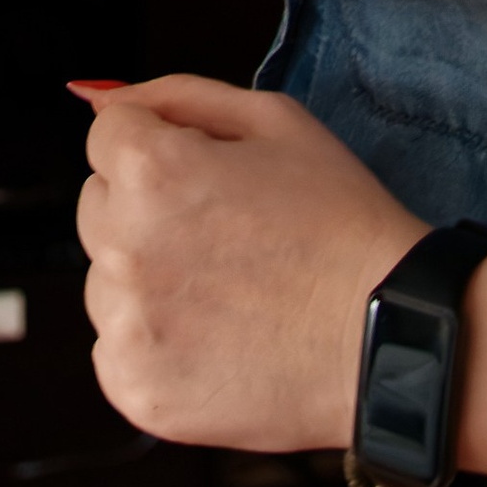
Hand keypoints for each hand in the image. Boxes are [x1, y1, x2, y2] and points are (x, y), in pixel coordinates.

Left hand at [76, 76, 419, 452]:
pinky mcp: (135, 388)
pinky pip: (116, 349)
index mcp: (150, 168)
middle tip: (226, 238)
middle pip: (98, 207)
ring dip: (148, 281)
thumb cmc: (340, 223)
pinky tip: (218, 341)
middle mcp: (124, 244)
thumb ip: (174, 97)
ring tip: (229, 295)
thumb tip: (95, 98)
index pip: (106, 138)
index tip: (210, 183)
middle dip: (147, 211)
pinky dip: (156, 345)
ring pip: (104, 281)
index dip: (164, 152)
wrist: (391, 336)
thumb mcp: (273, 120)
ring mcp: (127, 325)